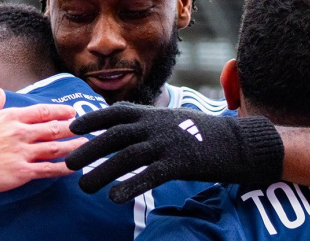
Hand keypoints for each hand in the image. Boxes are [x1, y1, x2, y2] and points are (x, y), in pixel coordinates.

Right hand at [0, 88, 87, 192]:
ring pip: (55, 148)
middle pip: (54, 128)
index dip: (60, 111)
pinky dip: (63, 168)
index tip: (72, 112)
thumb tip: (0, 92)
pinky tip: (74, 168)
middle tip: (86, 128)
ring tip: (88, 145)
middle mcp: (20, 132)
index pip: (42, 111)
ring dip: (74, 146)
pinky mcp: (21, 171)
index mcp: (10, 117)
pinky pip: (47, 170)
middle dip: (72, 128)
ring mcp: (22, 152)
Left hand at [65, 102, 283, 203]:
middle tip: (69, 163)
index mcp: (153, 113)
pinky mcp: (181, 163)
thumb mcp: (171, 119)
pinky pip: (150, 175)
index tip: (73, 128)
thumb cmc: (202, 132)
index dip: (93, 119)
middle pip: (115, 135)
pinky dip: (130, 185)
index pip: (116, 112)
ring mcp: (168, 142)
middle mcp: (157, 125)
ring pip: (128, 156)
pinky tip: (114, 197)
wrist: (239, 142)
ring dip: (103, 171)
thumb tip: (121, 123)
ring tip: (84, 186)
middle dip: (90, 148)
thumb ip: (147, 120)